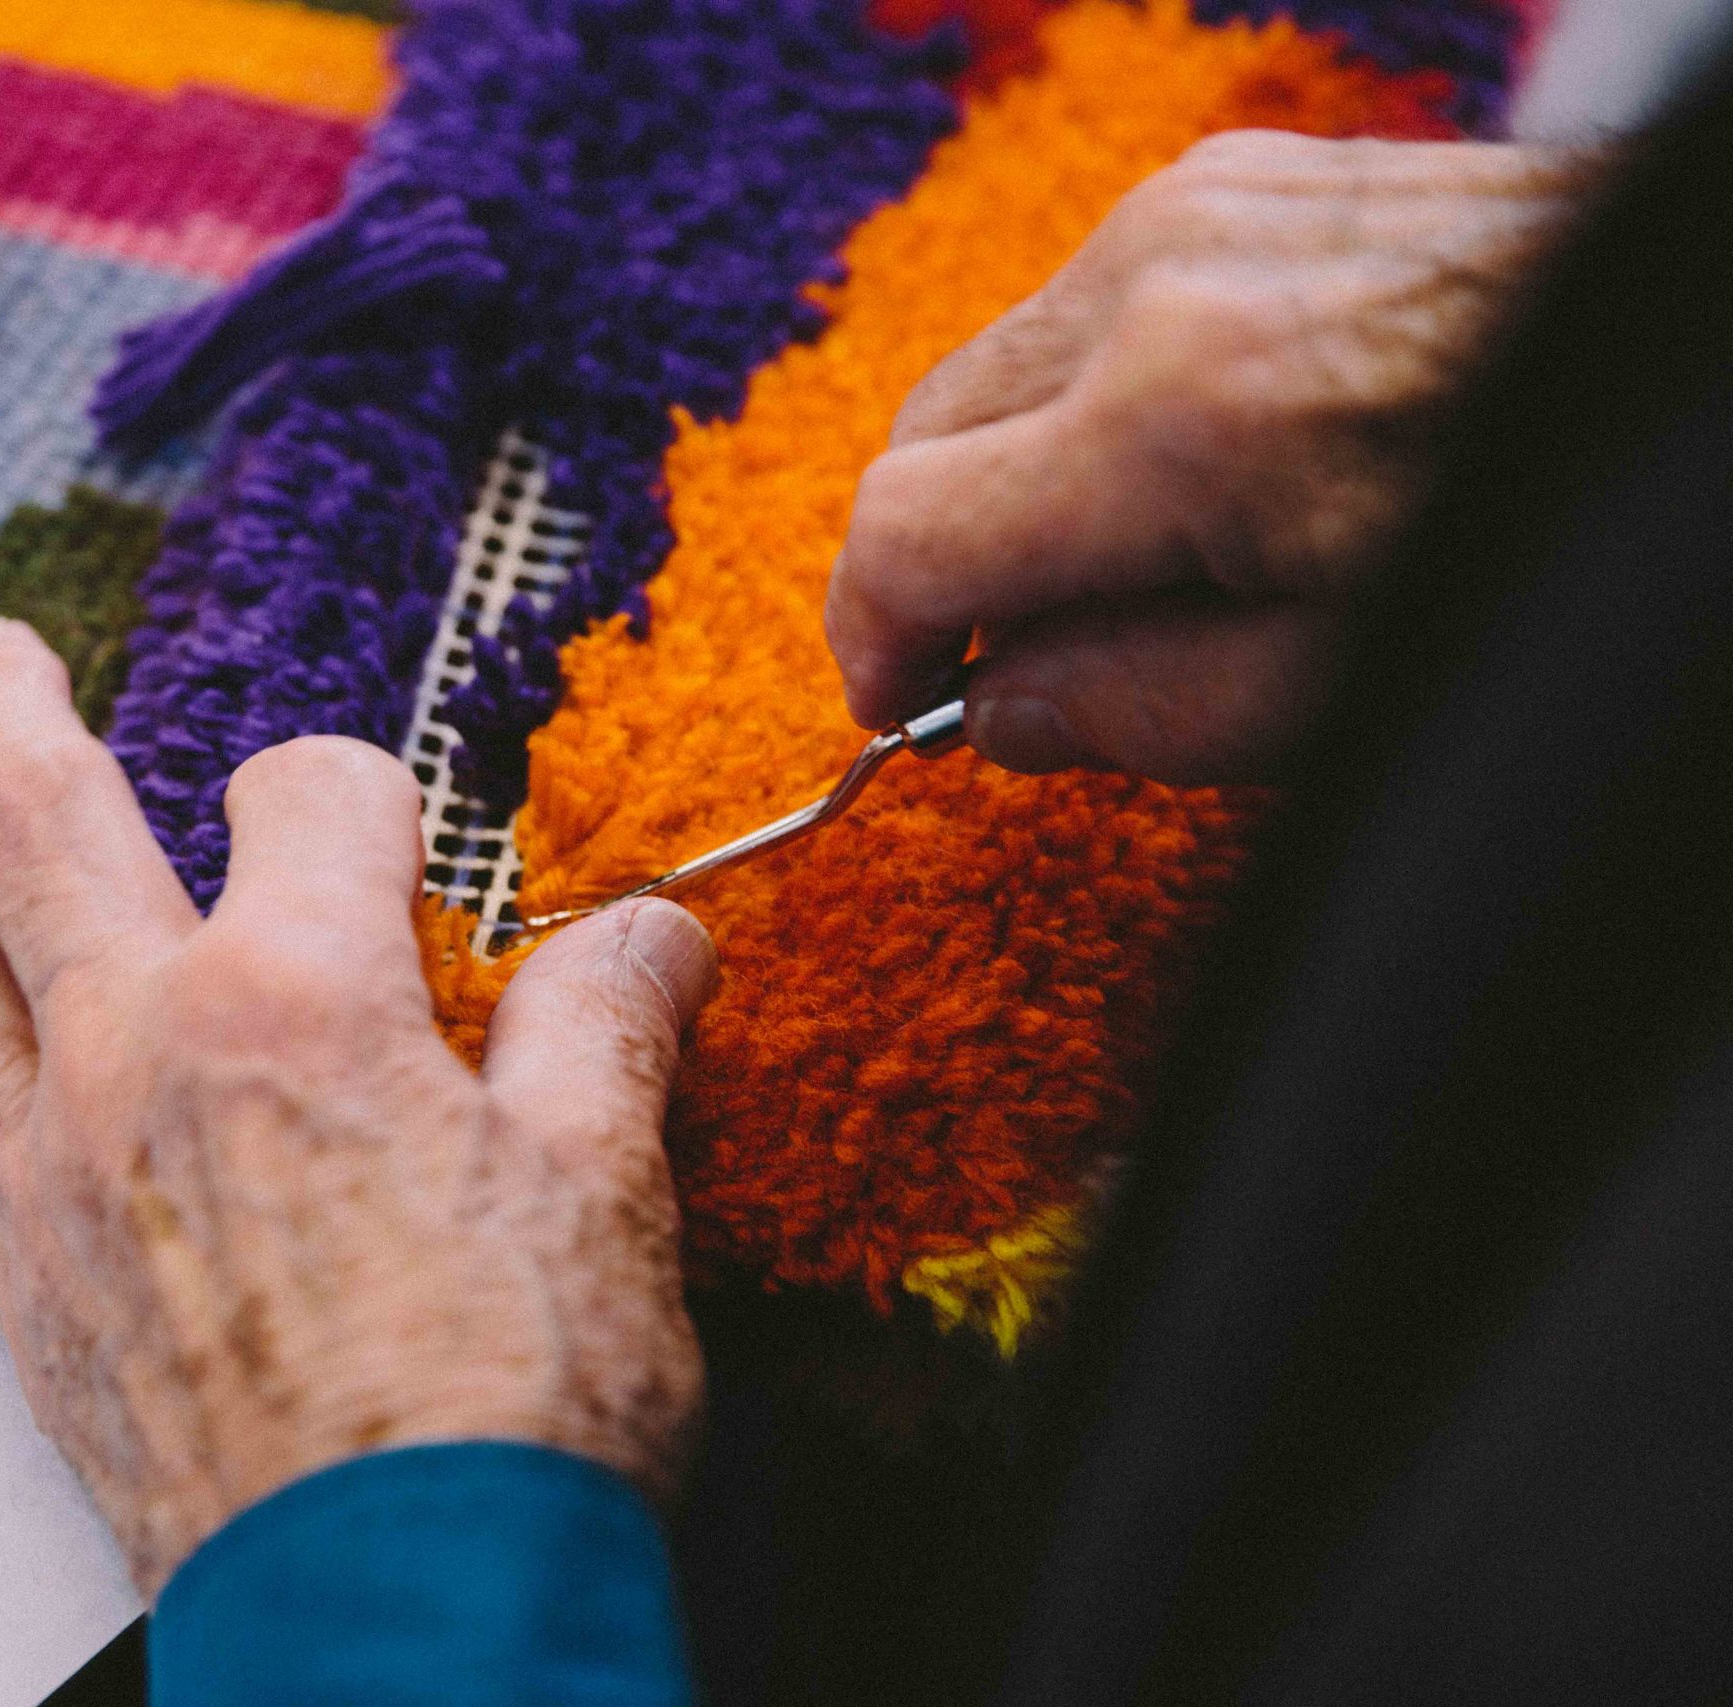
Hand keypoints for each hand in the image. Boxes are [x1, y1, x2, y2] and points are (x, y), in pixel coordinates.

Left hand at [0, 618, 719, 1593]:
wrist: (399, 1617)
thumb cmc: (506, 1420)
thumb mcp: (608, 1192)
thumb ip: (609, 1032)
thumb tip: (653, 939)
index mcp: (292, 1006)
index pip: (308, 797)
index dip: (363, 788)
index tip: (393, 831)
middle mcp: (135, 1058)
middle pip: (32, 820)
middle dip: (4, 708)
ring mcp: (48, 1170)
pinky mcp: (13, 1282)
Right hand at [826, 132, 1591, 782]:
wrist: (1689, 363)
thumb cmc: (1538, 525)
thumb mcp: (1338, 688)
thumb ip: (1134, 713)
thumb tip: (999, 710)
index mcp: (1174, 418)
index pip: (903, 531)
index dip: (877, 644)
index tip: (907, 707)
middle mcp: (1156, 277)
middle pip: (920, 436)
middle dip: (938, 567)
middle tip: (1009, 665)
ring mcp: (1195, 204)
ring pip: (994, 371)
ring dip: (1013, 483)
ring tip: (1124, 571)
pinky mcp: (1237, 176)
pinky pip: (1084, 307)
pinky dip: (1086, 405)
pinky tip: (1182, 473)